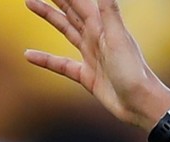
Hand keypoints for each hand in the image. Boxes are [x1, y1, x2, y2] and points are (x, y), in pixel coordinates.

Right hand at [23, 0, 169, 128]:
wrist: (141, 103)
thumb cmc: (133, 71)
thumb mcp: (118, 37)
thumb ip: (109, 11)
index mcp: (103, 27)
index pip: (79, 1)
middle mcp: (97, 38)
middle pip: (71, 11)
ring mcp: (91, 57)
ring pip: (66, 30)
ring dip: (49, 16)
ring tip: (30, 3)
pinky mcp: (87, 76)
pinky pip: (61, 65)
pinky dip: (45, 59)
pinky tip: (28, 55)